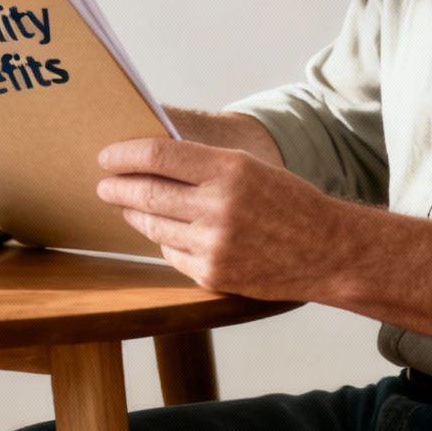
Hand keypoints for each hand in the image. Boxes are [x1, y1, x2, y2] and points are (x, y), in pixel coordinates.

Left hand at [95, 136, 356, 300]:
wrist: (328, 251)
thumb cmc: (288, 202)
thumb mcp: (249, 168)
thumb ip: (202, 162)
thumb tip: (149, 159)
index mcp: (229, 170)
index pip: (158, 156)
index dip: (124, 155)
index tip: (107, 156)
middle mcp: (219, 207)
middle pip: (146, 193)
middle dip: (116, 187)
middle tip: (103, 183)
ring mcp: (213, 245)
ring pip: (152, 226)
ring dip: (132, 214)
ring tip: (126, 206)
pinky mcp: (212, 275)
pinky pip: (170, 253)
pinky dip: (163, 240)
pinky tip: (164, 232)